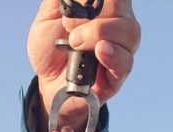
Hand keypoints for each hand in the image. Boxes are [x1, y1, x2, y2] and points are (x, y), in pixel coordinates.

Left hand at [27, 0, 140, 131]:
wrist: (44, 82)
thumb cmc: (50, 48)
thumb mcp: (49, 15)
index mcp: (105, 9)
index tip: (76, 7)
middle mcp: (117, 27)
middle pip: (123, 8)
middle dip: (95, 13)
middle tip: (68, 26)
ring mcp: (120, 51)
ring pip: (129, 32)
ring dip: (100, 32)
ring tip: (75, 42)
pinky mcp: (116, 77)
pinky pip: (125, 62)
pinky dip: (113, 55)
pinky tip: (100, 52)